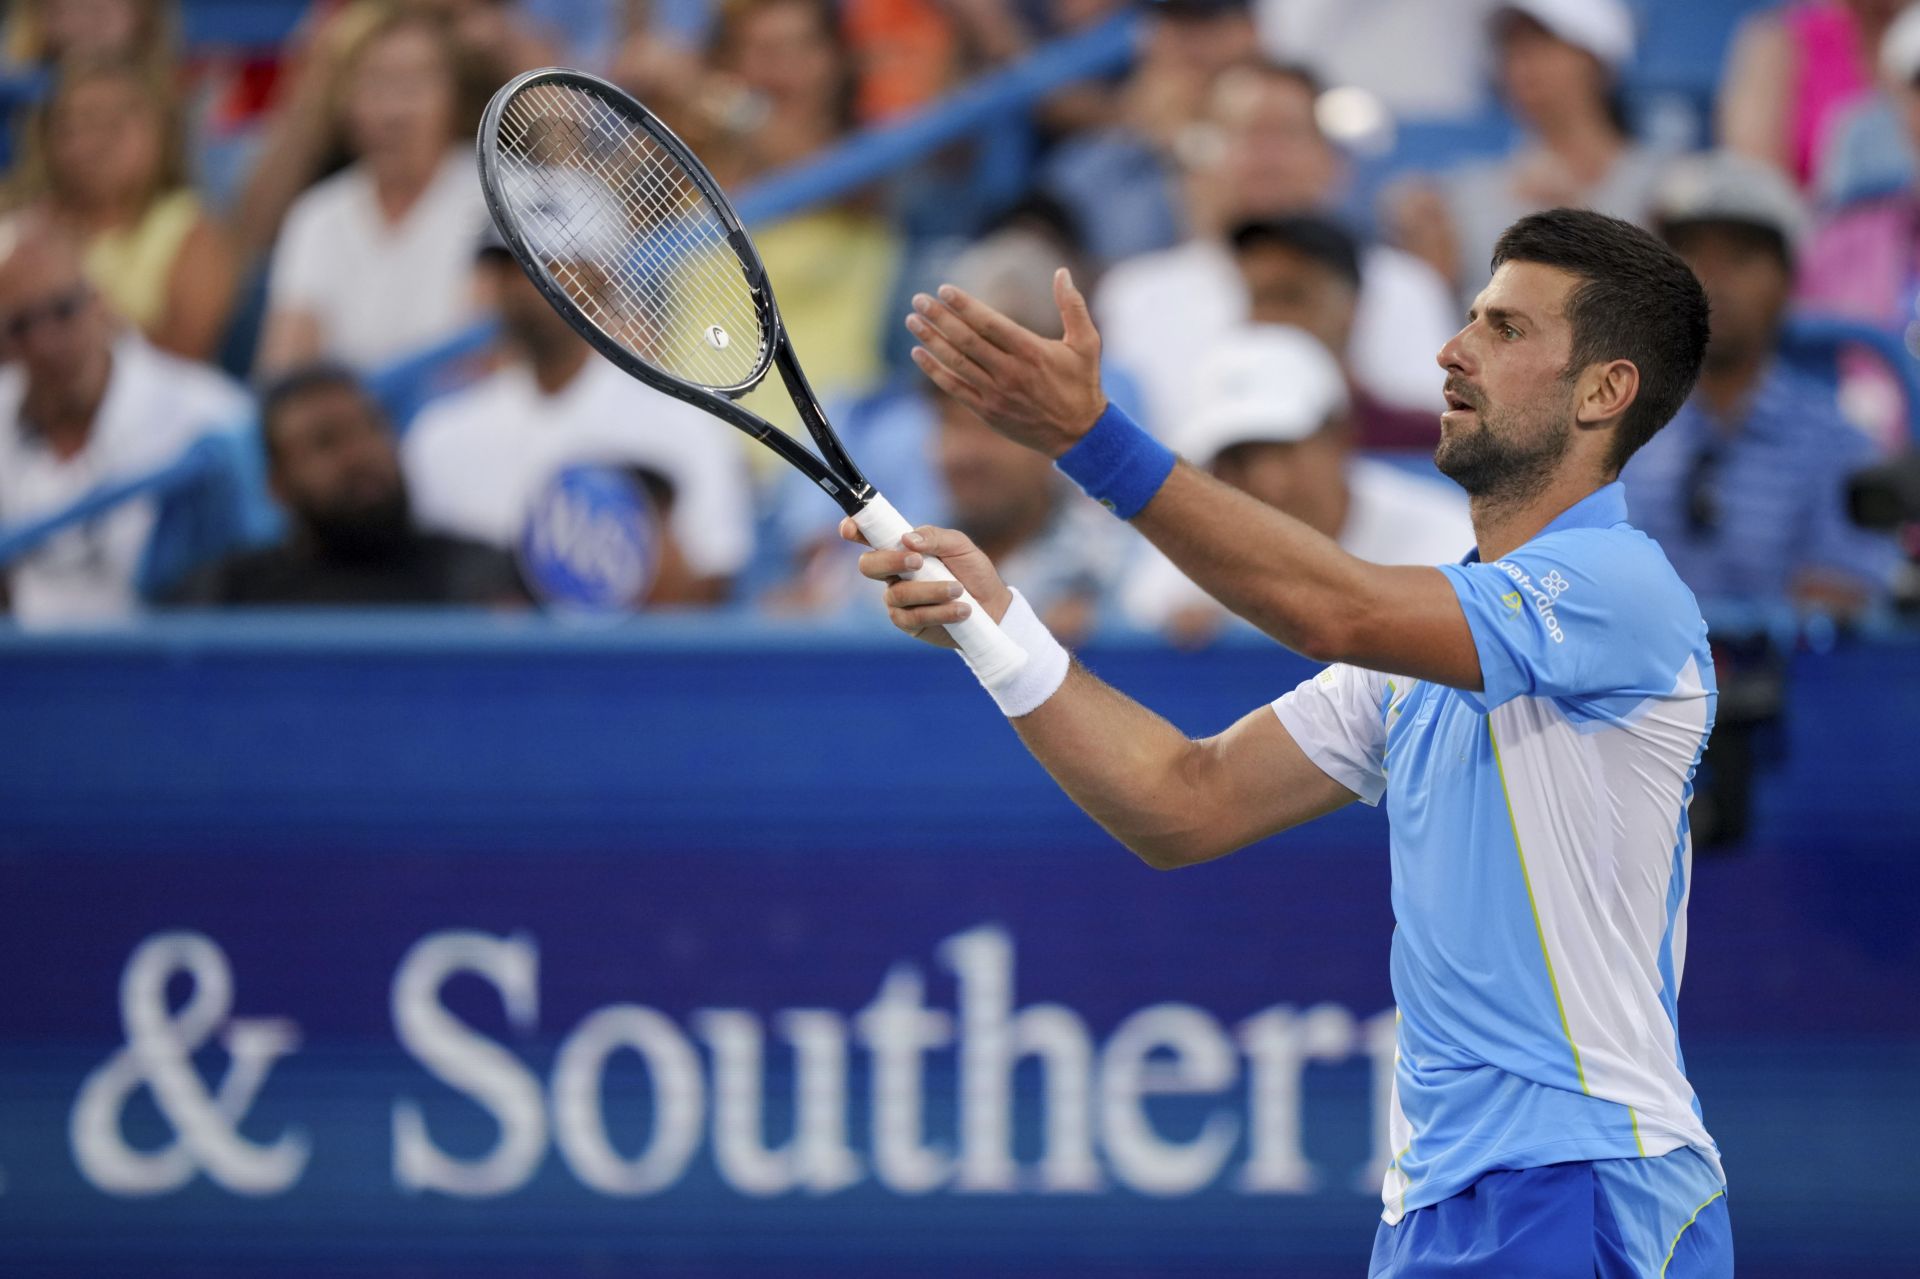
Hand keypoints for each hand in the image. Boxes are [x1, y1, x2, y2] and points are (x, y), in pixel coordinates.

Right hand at [838, 521, 1012, 649]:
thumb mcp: (960, 546)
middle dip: (890, 561)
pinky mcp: (909, 624)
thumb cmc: (973, 572)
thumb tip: (907, 538)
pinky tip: (962, 610)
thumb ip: (934, 537)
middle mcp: (893, 573)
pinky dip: (939, 612)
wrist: (993, 608)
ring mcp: (898, 600)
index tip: (849, 529)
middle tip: (918, 562)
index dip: (855, 530)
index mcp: (901, 548)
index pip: (870, 536)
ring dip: (929, 591)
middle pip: (868, 566)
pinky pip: (912, 618)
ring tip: (959, 590)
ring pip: (896, 594)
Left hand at [905, 268, 1106, 457]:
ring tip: (912, 321)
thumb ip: (1072, 306)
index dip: (964, 306)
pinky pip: (955, 388)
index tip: (944, 290)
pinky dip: (934, 371)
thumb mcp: (1087, 342)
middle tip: (919, 299)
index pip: (989, 323)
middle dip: (940, 318)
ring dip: (931, 340)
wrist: (1079, 434)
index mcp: (1031, 351)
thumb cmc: (1082, 383)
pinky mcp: (987, 411)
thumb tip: (1062, 272)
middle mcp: (1010, 372)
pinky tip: (918, 354)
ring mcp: (996, 393)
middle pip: (966, 340)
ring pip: (956, 362)